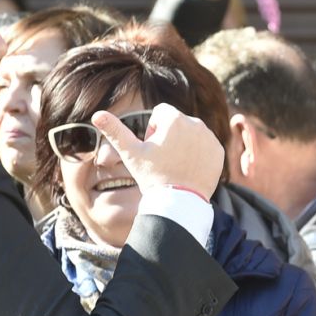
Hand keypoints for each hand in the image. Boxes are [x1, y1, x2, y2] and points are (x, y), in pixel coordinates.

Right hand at [93, 103, 223, 199]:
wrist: (178, 202)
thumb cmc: (152, 176)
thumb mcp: (131, 153)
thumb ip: (115, 131)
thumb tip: (96, 114)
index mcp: (174, 118)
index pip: (160, 114)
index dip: (153, 131)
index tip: (153, 149)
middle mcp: (196, 123)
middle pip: (176, 123)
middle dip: (169, 137)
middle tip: (164, 160)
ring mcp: (210, 138)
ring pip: (191, 133)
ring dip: (183, 144)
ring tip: (176, 165)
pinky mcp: (219, 152)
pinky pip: (205, 146)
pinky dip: (198, 154)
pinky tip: (189, 169)